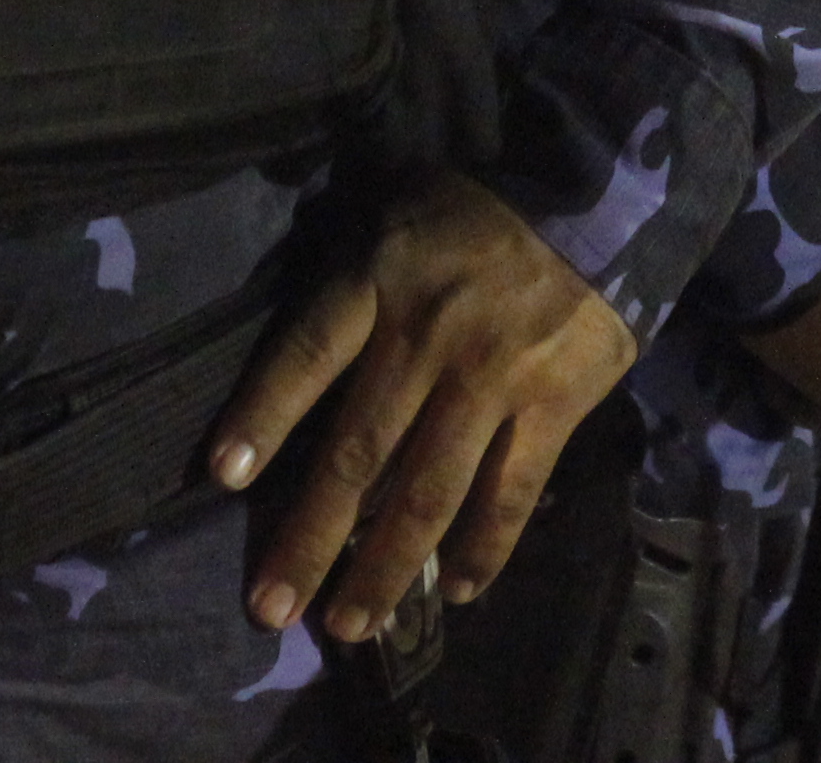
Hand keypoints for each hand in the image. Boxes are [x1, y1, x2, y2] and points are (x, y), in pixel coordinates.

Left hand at [213, 173, 635, 640]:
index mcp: (381, 280)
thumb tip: (302, 373)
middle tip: (272, 607)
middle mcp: (429, 337)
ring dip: (384, 568)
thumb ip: (352, 280)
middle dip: (311, 537)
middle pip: (359, 451)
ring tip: (350, 626)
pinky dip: (483, 547)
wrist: (598, 194)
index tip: (222, 477)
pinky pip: (510, 491)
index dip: (263, 416)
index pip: (307, 355)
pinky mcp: (553, 406)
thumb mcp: (397, 216)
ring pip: (428, 491)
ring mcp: (494, 378)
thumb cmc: (479, 210)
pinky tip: (455, 590)